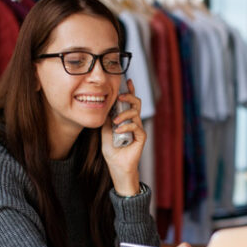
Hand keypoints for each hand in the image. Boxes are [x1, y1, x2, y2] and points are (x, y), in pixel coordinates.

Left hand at [101, 78, 145, 195]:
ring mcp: (138, 129)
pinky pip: (136, 126)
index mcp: (126, 119)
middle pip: (136, 103)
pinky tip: (119, 129)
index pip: (129, 102)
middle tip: (120, 96)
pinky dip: (127, 126)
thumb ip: (107, 119)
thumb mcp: (105, 131)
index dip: (130, 90)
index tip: (127, 80)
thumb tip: (106, 106)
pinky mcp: (141, 137)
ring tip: (115, 121)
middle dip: (129, 96)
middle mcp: (134, 122)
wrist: (117, 166)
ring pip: (135, 113)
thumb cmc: (112, 151)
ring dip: (124, 114)